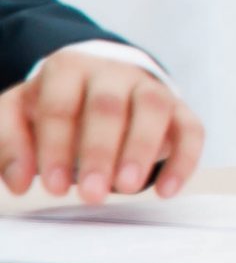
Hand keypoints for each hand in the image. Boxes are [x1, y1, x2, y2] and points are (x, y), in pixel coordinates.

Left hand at [0, 52, 204, 202]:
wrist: (96, 83)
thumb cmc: (55, 105)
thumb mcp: (18, 115)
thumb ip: (9, 144)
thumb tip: (18, 181)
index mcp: (68, 69)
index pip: (60, 105)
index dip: (56, 146)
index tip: (52, 186)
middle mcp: (113, 72)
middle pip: (109, 105)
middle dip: (99, 152)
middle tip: (90, 193)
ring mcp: (150, 87)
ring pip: (154, 108)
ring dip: (141, 150)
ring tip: (126, 188)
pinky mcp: (179, 108)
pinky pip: (191, 128)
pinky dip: (183, 159)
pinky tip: (166, 190)